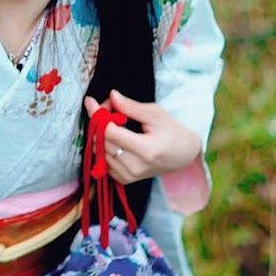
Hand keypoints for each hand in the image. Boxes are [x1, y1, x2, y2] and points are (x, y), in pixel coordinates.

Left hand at [83, 90, 200, 185]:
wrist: (184, 155)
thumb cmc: (172, 131)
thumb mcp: (155, 114)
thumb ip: (131, 106)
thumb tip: (111, 96)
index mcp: (146, 150)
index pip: (110, 133)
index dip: (98, 115)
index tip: (92, 102)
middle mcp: (135, 166)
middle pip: (102, 141)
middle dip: (99, 122)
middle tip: (108, 108)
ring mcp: (130, 176)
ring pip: (99, 152)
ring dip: (100, 134)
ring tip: (114, 122)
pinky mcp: (125, 180)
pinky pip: (103, 162)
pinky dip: (103, 148)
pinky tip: (114, 138)